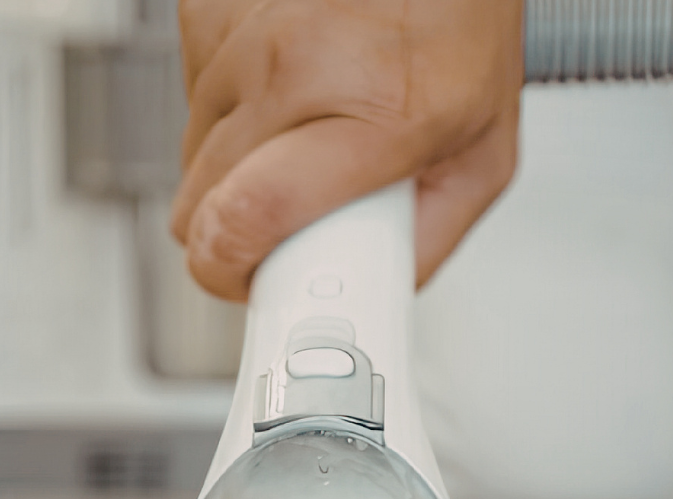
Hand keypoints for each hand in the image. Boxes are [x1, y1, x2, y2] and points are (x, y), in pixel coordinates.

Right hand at [172, 0, 523, 301]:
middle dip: (233, 232)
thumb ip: (427, 240)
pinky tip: (282, 86)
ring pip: (191, 151)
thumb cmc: (460, 26)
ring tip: (300, 135)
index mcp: (377, 115)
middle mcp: (297, 65)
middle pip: (202, 200)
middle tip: (283, 227)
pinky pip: (190, 93)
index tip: (248, 286)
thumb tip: (374, 295)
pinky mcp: (207, 6)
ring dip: (233, 165)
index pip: (251, 215)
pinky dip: (227, 106)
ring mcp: (244, 31)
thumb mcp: (482, 156)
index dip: (230, 270)